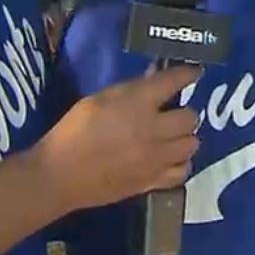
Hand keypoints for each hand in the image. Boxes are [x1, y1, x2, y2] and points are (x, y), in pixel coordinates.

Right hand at [33, 66, 201, 211]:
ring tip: (173, 138)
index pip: (174, 82)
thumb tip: (153, 83)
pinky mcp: (153, 181)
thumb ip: (129, 92)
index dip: (188, 74)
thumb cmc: (73, 131)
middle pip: (191, 118)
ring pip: (192, 145)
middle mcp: (154, 129)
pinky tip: (169, 160)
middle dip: (185, 113)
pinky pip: (182, 172)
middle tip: (174, 114)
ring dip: (185, 138)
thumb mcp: (98, 99)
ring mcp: (156, 158)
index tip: (194, 73)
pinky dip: (180, 164)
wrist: (61, 174)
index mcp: (138, 103)